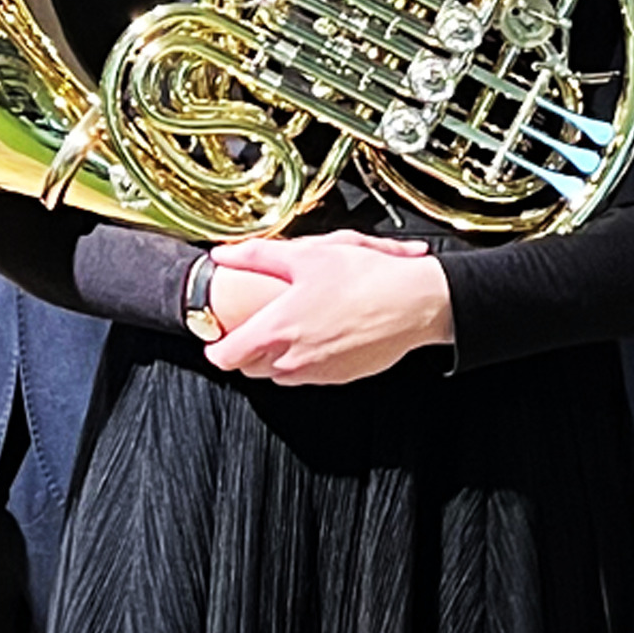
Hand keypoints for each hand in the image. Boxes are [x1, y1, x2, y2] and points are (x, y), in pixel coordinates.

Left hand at [203, 232, 447, 385]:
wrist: (417, 303)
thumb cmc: (367, 277)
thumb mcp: (309, 254)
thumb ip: (258, 255)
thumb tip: (224, 255)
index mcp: (278, 328)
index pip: (225, 357)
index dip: (216, 346)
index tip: (222, 333)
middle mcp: (293, 358)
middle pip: (249, 369)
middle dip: (248, 350)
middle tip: (262, 323)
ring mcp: (317, 372)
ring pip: (280, 375)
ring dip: (277, 357)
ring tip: (296, 326)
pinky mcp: (341, 378)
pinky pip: (310, 375)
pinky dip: (308, 360)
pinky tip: (325, 332)